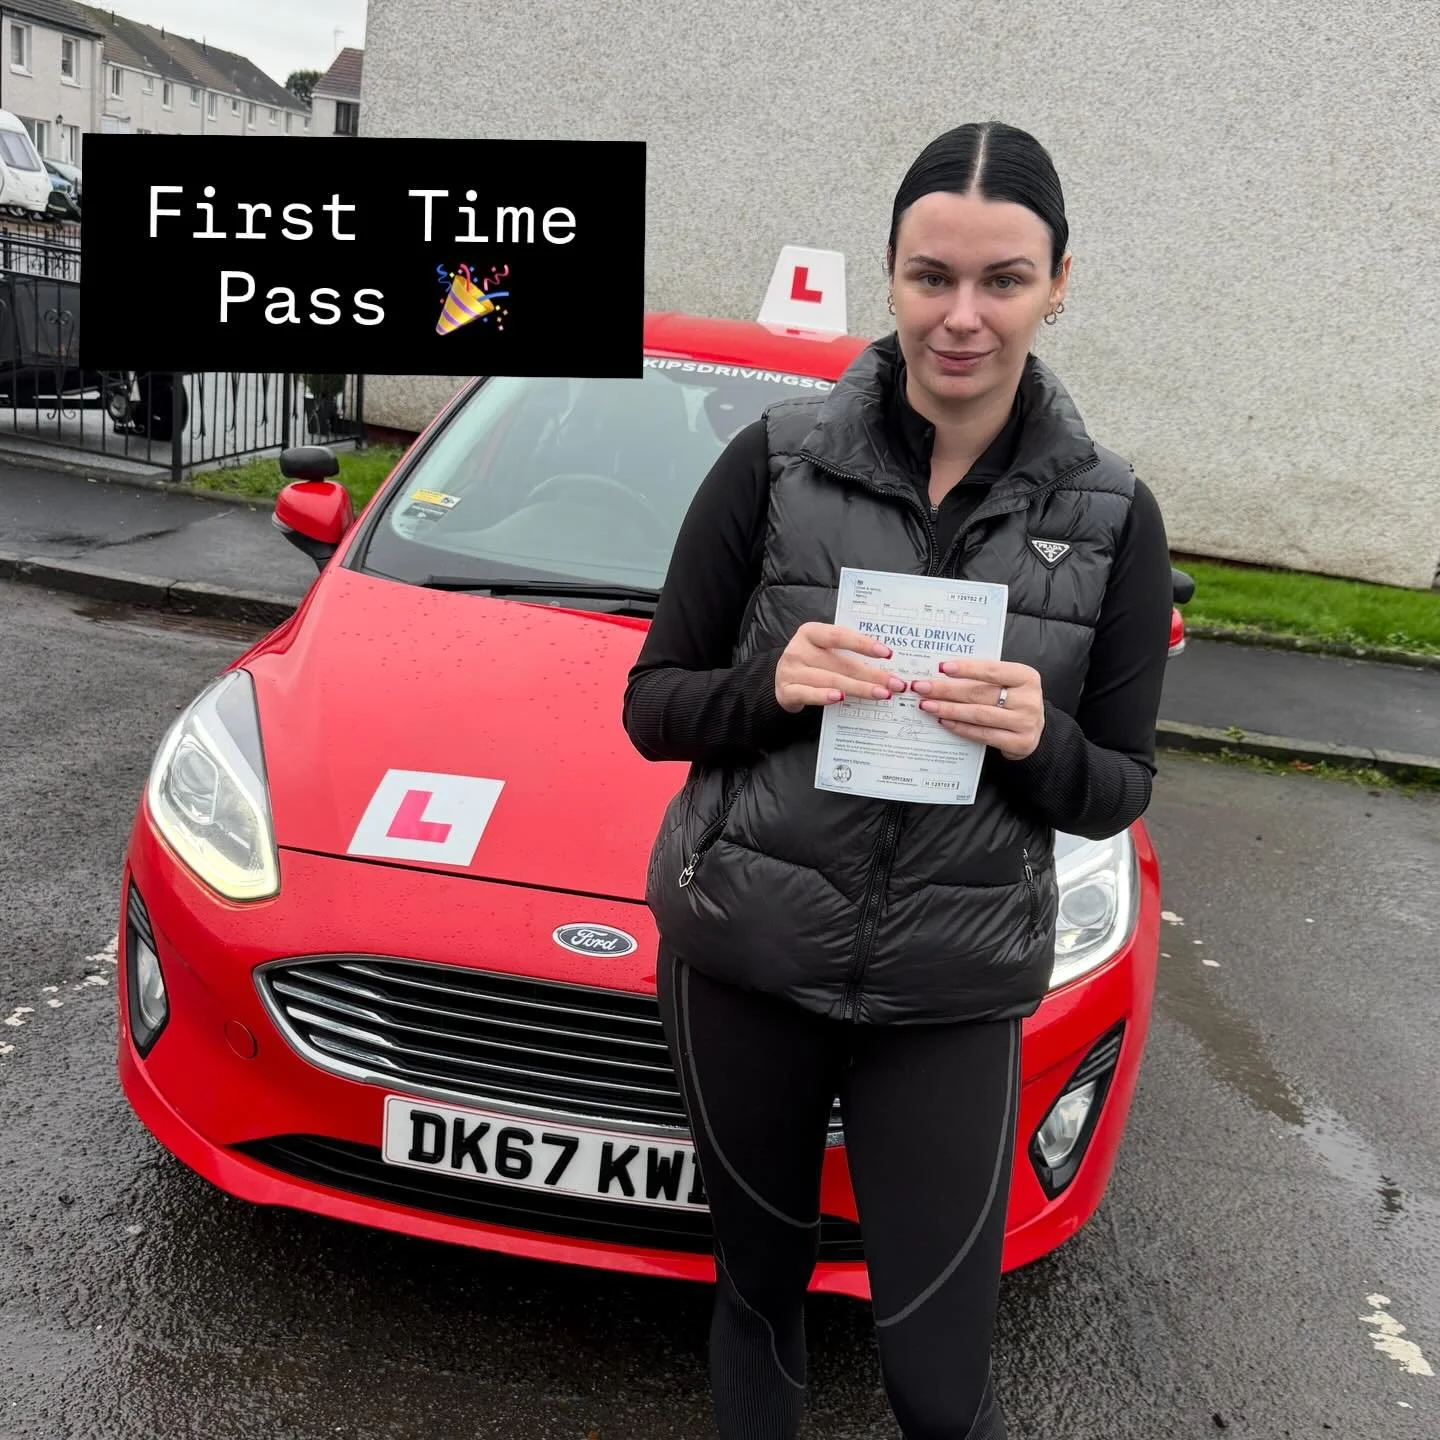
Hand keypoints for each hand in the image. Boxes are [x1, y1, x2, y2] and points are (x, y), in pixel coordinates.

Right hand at [774, 623, 907, 713]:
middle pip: (840, 663)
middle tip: (895, 683)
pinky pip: (809, 694)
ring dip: (859, 688)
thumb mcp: (824, 650)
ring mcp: (790, 671)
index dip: (863, 644)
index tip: (887, 653)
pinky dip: (825, 696)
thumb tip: (886, 663)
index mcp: (810, 632)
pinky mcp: (786, 691)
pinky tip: (842, 698)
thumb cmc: (811, 663)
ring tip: (882, 694)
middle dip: (872, 674)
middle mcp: (798, 649)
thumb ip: (846, 652)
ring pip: (830, 680)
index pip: (839, 636)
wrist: (782, 681)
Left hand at [909, 659, 1045, 759]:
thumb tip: (942, 671)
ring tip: (926, 705)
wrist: (1036, 729)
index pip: (992, 670)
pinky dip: (960, 727)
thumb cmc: (1013, 700)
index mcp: (1027, 677)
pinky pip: (982, 734)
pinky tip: (943, 721)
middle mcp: (1029, 700)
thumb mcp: (1007, 682)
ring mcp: (1025, 723)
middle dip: (947, 690)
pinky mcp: (1019, 743)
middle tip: (922, 687)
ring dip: (948, 709)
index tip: (941, 667)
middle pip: (980, 693)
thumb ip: (983, 677)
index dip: (966, 669)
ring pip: (979, 715)